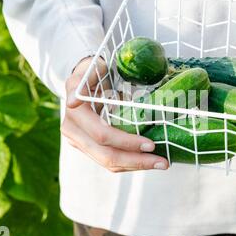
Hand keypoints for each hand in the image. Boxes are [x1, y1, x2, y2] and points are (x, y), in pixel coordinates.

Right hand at [61, 57, 168, 172]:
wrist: (83, 82)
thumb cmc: (93, 72)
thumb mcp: (89, 69)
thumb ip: (82, 81)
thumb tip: (72, 101)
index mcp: (75, 113)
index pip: (102, 134)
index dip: (126, 142)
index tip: (151, 144)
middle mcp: (73, 131)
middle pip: (106, 155)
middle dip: (136, 160)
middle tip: (162, 161)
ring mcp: (79, 142)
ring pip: (108, 163)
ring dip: (135, 166)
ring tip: (160, 163)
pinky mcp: (88, 148)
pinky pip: (109, 162)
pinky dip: (129, 163)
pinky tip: (147, 161)